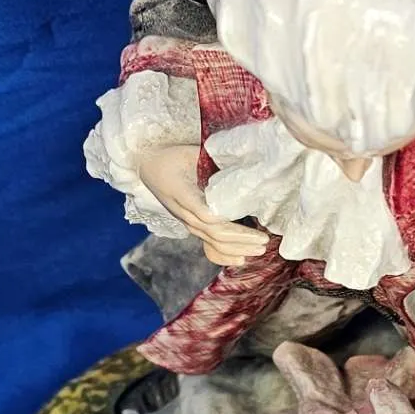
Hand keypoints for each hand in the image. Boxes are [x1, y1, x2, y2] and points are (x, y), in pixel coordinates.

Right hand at [136, 144, 268, 263]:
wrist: (149, 167)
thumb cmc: (172, 157)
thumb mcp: (192, 153)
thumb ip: (215, 162)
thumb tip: (247, 165)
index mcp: (185, 195)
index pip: (211, 218)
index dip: (235, 228)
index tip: (258, 229)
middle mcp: (186, 214)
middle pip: (216, 235)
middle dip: (243, 241)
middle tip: (265, 241)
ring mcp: (189, 223)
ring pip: (213, 244)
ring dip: (238, 249)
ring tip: (259, 249)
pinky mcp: (192, 227)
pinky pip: (207, 248)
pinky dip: (224, 256)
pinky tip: (240, 260)